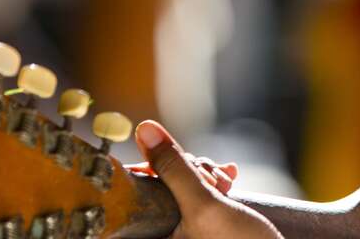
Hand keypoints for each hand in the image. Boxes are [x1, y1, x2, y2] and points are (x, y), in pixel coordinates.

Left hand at [134, 120, 283, 238]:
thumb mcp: (205, 206)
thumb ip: (175, 169)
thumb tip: (145, 131)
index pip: (129, 194)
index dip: (145, 170)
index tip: (163, 158)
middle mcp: (159, 236)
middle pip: (157, 185)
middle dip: (187, 171)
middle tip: (214, 179)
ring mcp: (178, 231)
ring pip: (178, 186)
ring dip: (204, 175)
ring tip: (226, 182)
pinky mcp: (196, 226)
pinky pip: (194, 194)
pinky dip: (212, 182)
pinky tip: (229, 179)